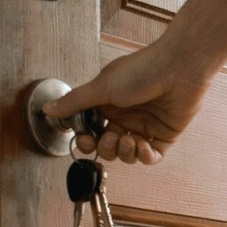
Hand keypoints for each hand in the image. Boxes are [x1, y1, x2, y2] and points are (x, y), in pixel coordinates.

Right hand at [41, 38, 214, 164]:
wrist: (179, 69)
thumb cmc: (142, 71)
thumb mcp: (102, 87)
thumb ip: (75, 102)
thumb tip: (48, 109)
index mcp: (108, 103)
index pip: (91, 130)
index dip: (87, 140)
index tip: (85, 140)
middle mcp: (126, 116)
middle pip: (108, 146)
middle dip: (106, 148)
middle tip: (110, 139)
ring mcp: (145, 126)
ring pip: (128, 154)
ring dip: (125, 152)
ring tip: (128, 140)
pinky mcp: (165, 135)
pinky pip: (151, 157)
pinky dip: (145, 156)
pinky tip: (143, 146)